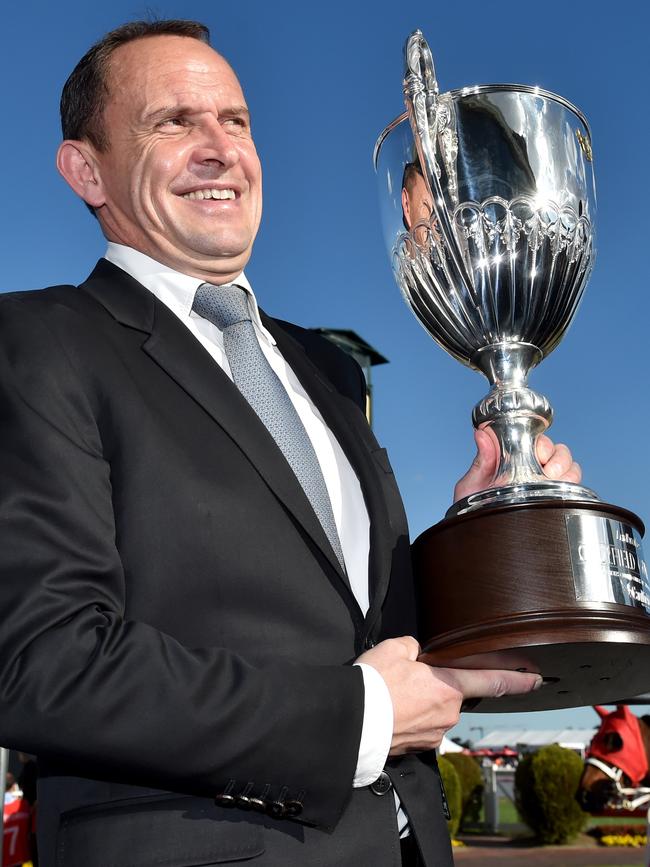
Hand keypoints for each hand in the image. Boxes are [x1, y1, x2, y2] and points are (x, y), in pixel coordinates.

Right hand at [356, 636, 540, 753]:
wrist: (352, 724)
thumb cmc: (374, 686)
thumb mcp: (394, 648)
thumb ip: (415, 647)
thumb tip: (418, 655)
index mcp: (449, 686)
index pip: (492, 681)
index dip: (517, 679)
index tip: (535, 679)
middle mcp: (448, 713)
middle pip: (453, 693)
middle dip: (438, 685)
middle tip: (408, 678)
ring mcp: (435, 733)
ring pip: (437, 710)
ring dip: (423, 702)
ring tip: (394, 695)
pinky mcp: (419, 747)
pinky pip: (422, 725)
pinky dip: (411, 717)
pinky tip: (392, 710)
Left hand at [453, 429, 581, 502]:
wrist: (478, 536)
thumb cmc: (472, 511)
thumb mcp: (472, 484)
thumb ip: (481, 460)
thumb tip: (481, 435)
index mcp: (514, 460)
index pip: (537, 442)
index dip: (541, 443)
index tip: (537, 451)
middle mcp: (533, 471)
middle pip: (558, 452)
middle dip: (557, 457)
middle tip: (547, 469)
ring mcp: (545, 487)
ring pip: (570, 468)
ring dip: (567, 470)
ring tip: (552, 479)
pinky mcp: (554, 502)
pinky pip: (573, 489)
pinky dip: (572, 486)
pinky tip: (559, 492)